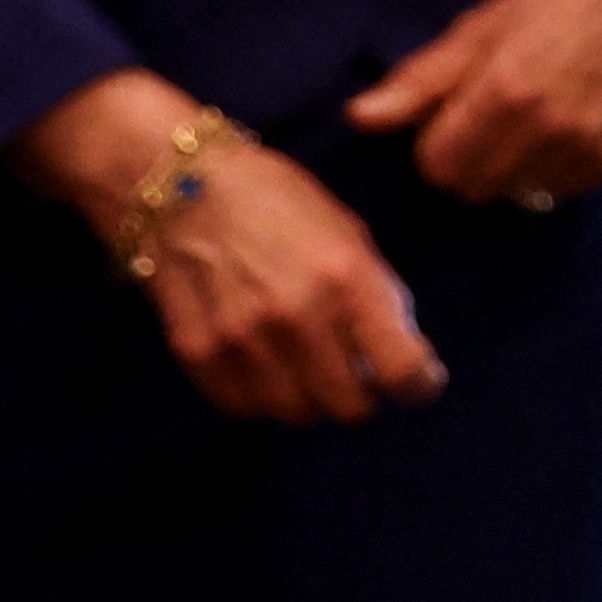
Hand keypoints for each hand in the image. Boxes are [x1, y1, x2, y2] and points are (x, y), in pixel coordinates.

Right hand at [17, 74, 443, 422]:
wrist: (183, 187)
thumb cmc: (279, 201)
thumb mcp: (349, 234)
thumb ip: (377, 295)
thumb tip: (402, 352)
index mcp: (347, 278)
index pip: (401, 370)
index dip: (418, 386)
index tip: (419, 384)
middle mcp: (297, 316)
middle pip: (349, 408)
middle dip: (362, 393)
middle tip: (356, 370)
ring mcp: (243, 341)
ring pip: (297, 414)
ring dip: (312, 399)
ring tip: (309, 366)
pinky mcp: (198, 354)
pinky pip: (245, 407)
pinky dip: (264, 396)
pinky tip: (266, 364)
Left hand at [346, 0, 601, 206]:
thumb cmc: (552, 0)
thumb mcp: (479, 28)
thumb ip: (420, 81)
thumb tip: (359, 119)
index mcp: (505, 91)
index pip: (436, 165)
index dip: (435, 141)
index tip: (453, 113)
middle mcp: (547, 128)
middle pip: (471, 188)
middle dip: (467, 160)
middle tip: (488, 117)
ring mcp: (584, 149)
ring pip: (513, 194)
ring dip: (508, 168)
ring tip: (528, 120)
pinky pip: (555, 189)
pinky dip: (547, 168)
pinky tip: (561, 127)